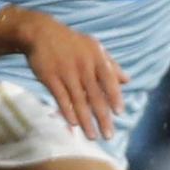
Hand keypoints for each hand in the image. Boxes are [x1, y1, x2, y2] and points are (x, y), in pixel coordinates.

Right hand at [0, 7, 126, 140]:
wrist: (41, 33)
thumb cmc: (72, 43)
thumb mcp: (93, 48)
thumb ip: (110, 64)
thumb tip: (127, 80)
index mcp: (96, 57)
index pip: (108, 80)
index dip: (114, 97)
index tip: (119, 113)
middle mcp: (83, 65)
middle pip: (95, 95)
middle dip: (102, 117)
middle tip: (108, 135)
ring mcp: (66, 72)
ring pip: (78, 101)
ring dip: (86, 121)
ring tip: (92, 136)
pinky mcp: (50, 78)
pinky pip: (61, 98)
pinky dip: (68, 111)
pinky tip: (73, 124)